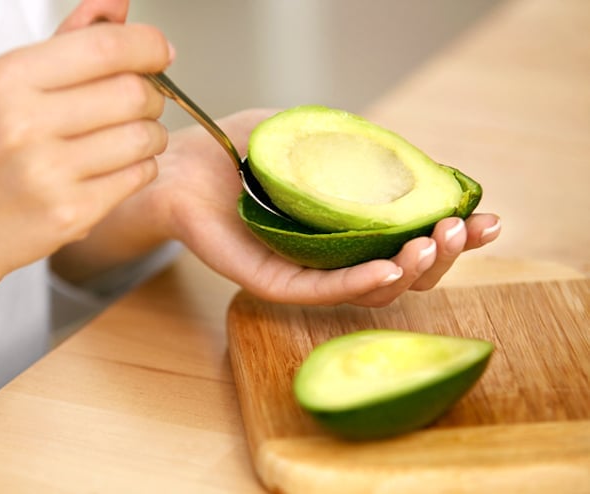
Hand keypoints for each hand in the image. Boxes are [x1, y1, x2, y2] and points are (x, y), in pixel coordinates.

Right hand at [0, 2, 171, 288]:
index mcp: (6, 79)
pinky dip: (141, 168)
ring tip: (130, 138)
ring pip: (145, 137)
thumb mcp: (3, 88)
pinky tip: (118, 167)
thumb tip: (118, 5)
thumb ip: (66, 42)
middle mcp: (25, 123)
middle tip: (141, 103)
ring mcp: (48, 173)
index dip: (148, 46)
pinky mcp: (70, 214)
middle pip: (134, 93)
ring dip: (151, 135)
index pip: (106, 47)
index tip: (159, 53)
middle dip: (152, 96)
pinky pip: (138, 177)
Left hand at [150, 109, 500, 306]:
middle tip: (462, 231)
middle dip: (444, 256)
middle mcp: (335, 255)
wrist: (185, 160)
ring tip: (431, 246)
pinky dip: (359, 284)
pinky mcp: (272, 281)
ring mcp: (306, 272)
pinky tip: (389, 270)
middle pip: (404, 273)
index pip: (414, 240)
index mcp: (352, 225)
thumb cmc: (246, 149)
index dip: (457, 235)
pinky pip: (320, 290)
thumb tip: (416, 163)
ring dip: (410, 272)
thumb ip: (362, 149)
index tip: (490, 220)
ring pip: (371, 289)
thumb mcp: (314, 136)